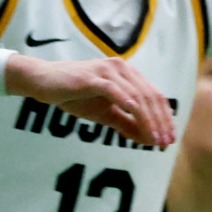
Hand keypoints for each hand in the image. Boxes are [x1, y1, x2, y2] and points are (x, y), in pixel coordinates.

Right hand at [5, 54, 176, 146]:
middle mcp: (122, 69)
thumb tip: (148, 140)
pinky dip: (127, 103)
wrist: (42, 82)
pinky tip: (136, 116)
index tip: (169, 138)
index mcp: (129, 75)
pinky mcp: (92, 77)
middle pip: (150, 97)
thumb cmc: (74, 96)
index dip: (165, 118)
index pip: (154, 96)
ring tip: (154, 138)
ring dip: (148, 119)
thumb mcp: (105, 114)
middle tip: (165, 142)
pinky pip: (114, 90)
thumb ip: (127, 124)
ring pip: (136, 96)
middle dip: (160, 122)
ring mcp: (107, 71)